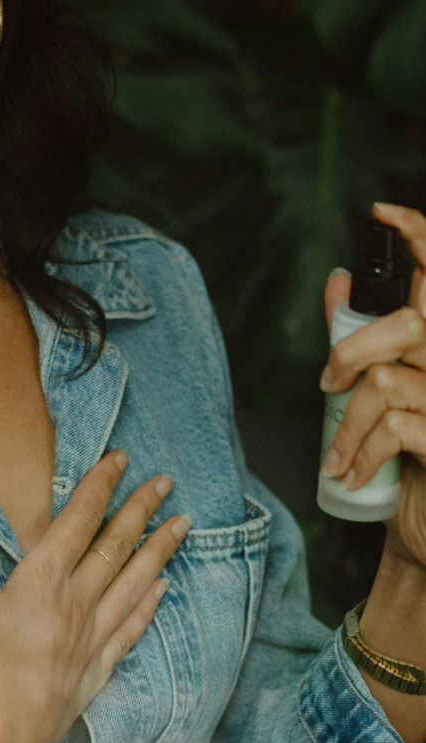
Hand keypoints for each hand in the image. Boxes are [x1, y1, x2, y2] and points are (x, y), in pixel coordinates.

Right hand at [0, 448, 190, 742]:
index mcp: (44, 580)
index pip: (79, 520)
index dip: (100, 486)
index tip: (122, 459)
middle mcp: (76, 603)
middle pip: (115, 547)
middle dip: (140, 511)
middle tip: (166, 482)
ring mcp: (90, 639)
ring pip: (133, 584)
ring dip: (157, 551)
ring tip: (182, 526)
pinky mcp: (93, 672)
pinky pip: (130, 629)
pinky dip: (148, 605)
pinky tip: (163, 592)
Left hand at [320, 202, 425, 568]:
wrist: (425, 531)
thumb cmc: (408, 459)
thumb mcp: (386, 395)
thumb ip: (366, 338)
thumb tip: (338, 281)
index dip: (421, 238)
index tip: (382, 212)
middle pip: (408, 325)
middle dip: (349, 353)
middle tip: (327, 388)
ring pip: (388, 380)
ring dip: (345, 423)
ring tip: (336, 456)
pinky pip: (395, 426)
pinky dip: (360, 450)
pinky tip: (351, 473)